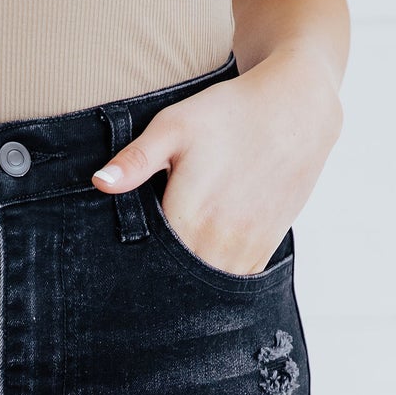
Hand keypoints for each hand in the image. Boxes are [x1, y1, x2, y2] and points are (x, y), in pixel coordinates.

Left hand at [91, 48, 342, 274]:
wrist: (296, 109)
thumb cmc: (230, 113)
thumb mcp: (173, 126)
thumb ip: (136, 160)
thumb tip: (99, 183)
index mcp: (188, 218)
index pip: (147, 261)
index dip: (130, 263)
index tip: (119, 259)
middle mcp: (218, 242)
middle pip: (176, 279)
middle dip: (158, 276)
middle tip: (143, 267)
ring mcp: (246, 248)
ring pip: (206, 285)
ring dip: (188, 280)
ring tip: (174, 264)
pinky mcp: (267, 246)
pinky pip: (234, 279)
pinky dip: (217, 276)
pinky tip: (203, 260)